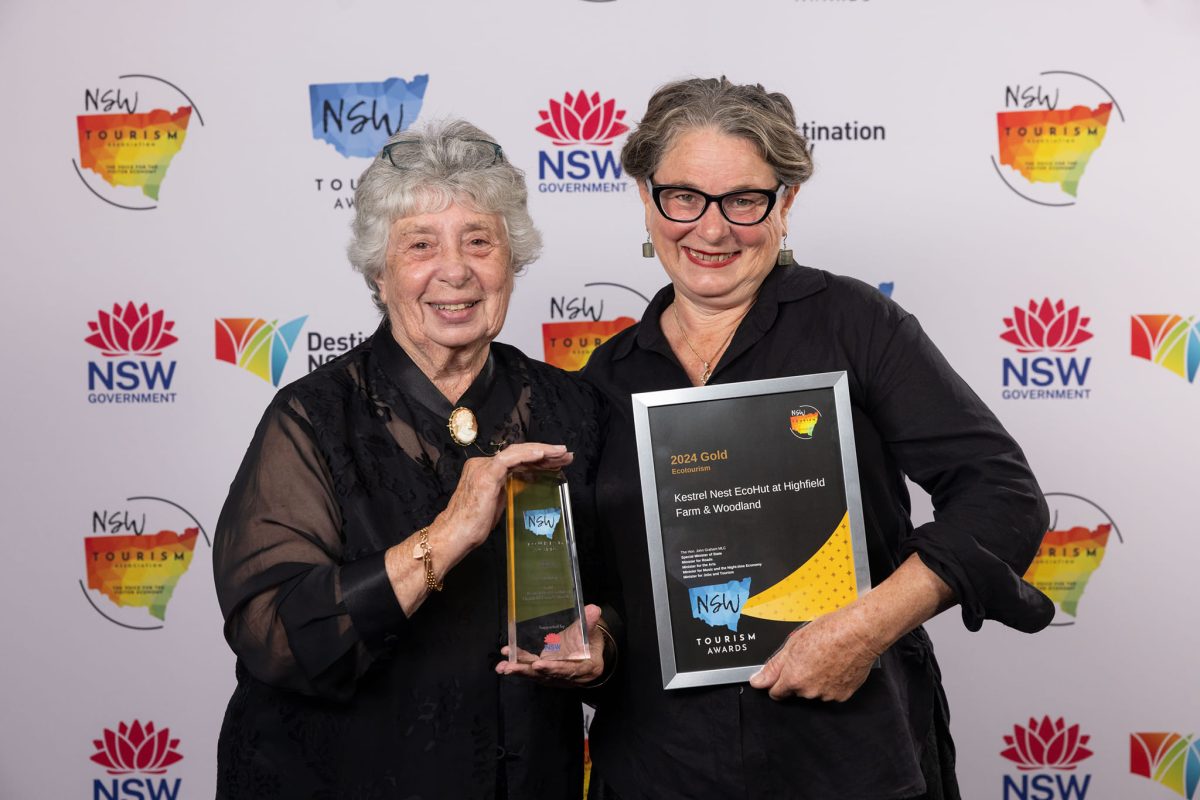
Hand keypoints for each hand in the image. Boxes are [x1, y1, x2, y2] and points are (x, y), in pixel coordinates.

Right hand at [440, 442, 573, 549]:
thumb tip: (524, 484)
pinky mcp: (486, 475)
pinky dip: (527, 455)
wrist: (454, 535)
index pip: (517, 458)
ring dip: (543, 452)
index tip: (556, 461)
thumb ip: (507, 490)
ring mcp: (484, 467)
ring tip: (561, 453)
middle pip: (520, 453)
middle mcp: (483, 464)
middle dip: (546, 453)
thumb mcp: (496, 503)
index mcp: (485, 470)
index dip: (538, 458)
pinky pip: (510, 459)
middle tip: (565, 454)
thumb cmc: (471, 525)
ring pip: (518, 452)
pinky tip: (543, 454)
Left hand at [495, 604, 607, 686]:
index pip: (568, 669)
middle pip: (548, 675)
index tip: (539, 665)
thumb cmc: (591, 641)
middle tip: (511, 667)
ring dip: (519, 670)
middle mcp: (569, 676)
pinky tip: (504, 664)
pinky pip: (532, 671)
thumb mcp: (592, 631)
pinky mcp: (546, 673)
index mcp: (586, 668)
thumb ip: (590, 622)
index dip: (554, 668)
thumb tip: (593, 610)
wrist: (589, 652)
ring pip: (537, 675)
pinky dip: (519, 667)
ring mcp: (556, 676)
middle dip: (528, 671)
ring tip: (503, 667)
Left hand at [747, 602, 881, 700]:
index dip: (777, 681)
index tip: (781, 675)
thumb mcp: (793, 643)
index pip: (775, 692)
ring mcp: (827, 695)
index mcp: (793, 679)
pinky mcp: (844, 695)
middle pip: (796, 691)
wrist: (859, 633)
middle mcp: (809, 691)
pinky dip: (832, 683)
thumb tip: (757, 682)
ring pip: (814, 692)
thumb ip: (774, 667)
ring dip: (816, 681)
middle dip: (798, 678)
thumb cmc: (829, 632)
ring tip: (825, 659)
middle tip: (809, 658)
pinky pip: (831, 692)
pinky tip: (836, 666)